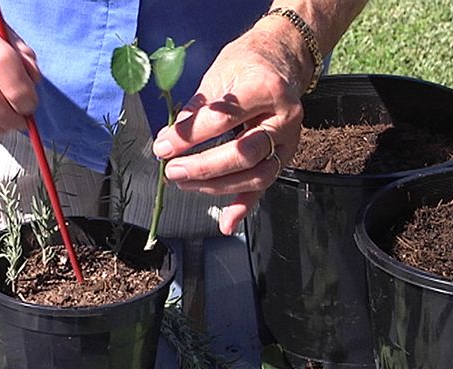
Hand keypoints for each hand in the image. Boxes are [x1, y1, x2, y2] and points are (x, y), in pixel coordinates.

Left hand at [151, 18, 312, 234]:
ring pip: (256, 175)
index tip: (164, 145)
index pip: (224, 119)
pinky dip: (244, 207)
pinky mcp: (284, 157)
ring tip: (185, 183)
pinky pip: (265, 187)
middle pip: (244, 153)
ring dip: (217, 187)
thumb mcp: (219, 74)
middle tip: (173, 170)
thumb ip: (196, 109)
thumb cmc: (247, 65)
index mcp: (267, 89)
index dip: (190, 135)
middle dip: (204, 167)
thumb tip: (170, 140)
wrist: (281, 61)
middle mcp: (284, 118)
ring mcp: (288, 141)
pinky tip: (226, 222)